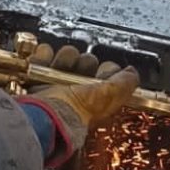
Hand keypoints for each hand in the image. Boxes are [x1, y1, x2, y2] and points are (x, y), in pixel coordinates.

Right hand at [22, 43, 138, 150]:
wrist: (45, 114)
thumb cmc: (77, 110)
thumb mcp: (110, 95)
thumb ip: (125, 83)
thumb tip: (133, 72)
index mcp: (96, 97)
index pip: (106, 72)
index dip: (106, 69)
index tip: (103, 72)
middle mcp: (77, 90)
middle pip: (87, 61)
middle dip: (85, 62)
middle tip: (79, 70)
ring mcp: (56, 83)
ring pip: (67, 55)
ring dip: (65, 57)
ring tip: (59, 66)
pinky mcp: (37, 77)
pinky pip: (43, 55)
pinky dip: (43, 55)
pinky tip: (44, 60)